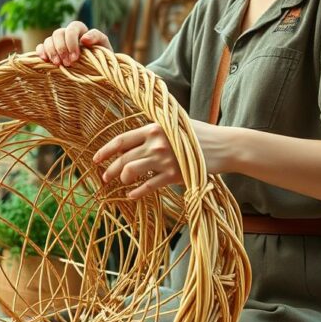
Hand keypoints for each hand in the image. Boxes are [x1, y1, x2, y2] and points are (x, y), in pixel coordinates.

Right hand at [37, 21, 112, 66]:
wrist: (97, 71)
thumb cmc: (101, 58)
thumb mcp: (104, 46)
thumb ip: (97, 37)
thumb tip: (84, 39)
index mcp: (80, 31)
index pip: (72, 27)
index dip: (71, 41)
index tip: (75, 57)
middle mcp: (67, 35)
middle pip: (58, 33)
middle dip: (61, 49)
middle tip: (68, 63)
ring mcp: (57, 43)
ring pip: (48, 40)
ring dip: (52, 52)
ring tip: (58, 64)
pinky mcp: (50, 52)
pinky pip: (40, 47)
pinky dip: (41, 52)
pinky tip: (45, 59)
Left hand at [92, 120, 233, 198]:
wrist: (226, 146)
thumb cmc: (200, 135)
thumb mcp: (175, 125)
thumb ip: (155, 131)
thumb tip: (134, 140)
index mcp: (154, 128)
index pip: (121, 140)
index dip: (105, 151)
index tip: (95, 160)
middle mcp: (156, 142)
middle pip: (123, 158)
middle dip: (110, 170)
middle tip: (105, 178)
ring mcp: (165, 159)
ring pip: (132, 171)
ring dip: (122, 180)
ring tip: (122, 184)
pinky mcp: (175, 174)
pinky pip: (149, 186)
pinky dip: (137, 192)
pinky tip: (131, 196)